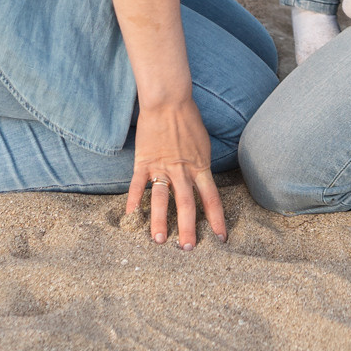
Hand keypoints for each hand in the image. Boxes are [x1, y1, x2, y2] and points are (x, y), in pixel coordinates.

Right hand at [125, 99, 225, 248]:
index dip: (217, 219)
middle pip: (186, 204)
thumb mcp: (203, 144)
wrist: (169, 101)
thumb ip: (201, 165)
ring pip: (161, 199)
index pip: (212, 198)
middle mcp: (182, 170)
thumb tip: (203, 181)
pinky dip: (132, 200)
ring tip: (159, 241)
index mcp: (200, 166)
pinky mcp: (144, 161)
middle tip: (188, 249)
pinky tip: (130, 216)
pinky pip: (137, 184)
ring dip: (159, 221)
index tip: (221, 238)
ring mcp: (162, 166)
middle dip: (187, 229)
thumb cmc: (189, 119)